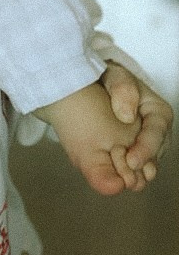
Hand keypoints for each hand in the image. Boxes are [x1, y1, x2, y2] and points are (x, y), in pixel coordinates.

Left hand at [101, 61, 172, 183]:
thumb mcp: (116, 74)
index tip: (131, 160)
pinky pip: (133, 165)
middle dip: (142, 165)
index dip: (147, 149)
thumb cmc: (109, 77)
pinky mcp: (131, 151)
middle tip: (125, 173)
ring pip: (146, 163)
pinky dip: (126, 171)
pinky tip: (113, 177)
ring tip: (122, 180)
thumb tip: (127, 116)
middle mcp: (155, 131)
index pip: (158, 132)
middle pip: (155, 152)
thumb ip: (122, 88)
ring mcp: (144, 143)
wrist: (95, 84)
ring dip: (136, 173)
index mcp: (158, 112)